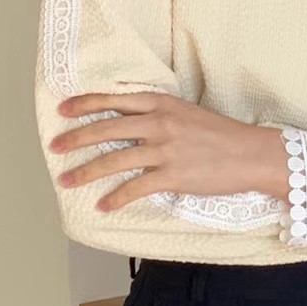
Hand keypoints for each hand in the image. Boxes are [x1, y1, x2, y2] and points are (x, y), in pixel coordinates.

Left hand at [51, 92, 288, 211]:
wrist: (252, 154)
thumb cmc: (223, 136)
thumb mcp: (188, 114)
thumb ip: (160, 115)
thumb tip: (134, 124)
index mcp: (161, 104)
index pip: (114, 100)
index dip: (85, 104)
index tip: (63, 110)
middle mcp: (159, 123)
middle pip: (106, 128)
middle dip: (75, 138)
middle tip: (54, 146)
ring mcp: (164, 150)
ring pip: (114, 159)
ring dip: (86, 171)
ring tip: (67, 180)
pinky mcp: (173, 176)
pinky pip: (136, 188)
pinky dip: (116, 198)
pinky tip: (103, 205)